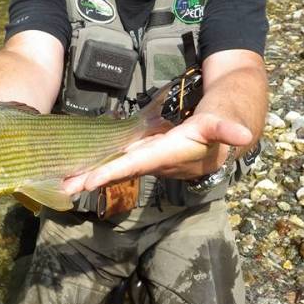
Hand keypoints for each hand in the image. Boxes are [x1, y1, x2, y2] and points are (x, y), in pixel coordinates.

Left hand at [62, 111, 252, 194]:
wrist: (234, 123)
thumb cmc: (227, 116)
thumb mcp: (226, 119)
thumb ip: (227, 127)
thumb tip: (240, 136)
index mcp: (173, 152)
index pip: (137, 163)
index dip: (113, 172)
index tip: (88, 181)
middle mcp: (161, 160)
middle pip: (121, 170)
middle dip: (93, 180)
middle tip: (63, 187)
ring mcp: (155, 156)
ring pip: (120, 166)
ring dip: (93, 174)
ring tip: (64, 181)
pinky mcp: (152, 150)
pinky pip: (124, 159)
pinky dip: (104, 164)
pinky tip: (85, 166)